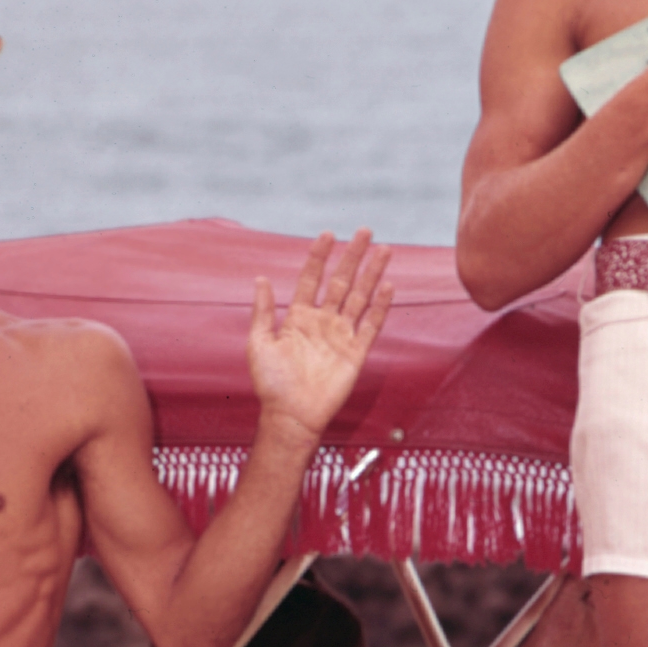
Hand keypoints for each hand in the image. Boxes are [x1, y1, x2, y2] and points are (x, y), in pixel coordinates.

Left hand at [247, 231, 395, 439]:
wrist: (290, 415)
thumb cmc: (271, 383)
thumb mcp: (259, 343)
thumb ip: (263, 311)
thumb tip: (260, 279)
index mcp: (299, 317)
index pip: (312, 278)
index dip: (320, 256)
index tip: (328, 234)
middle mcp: (322, 322)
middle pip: (342, 281)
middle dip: (353, 256)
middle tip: (366, 231)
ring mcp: (341, 336)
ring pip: (360, 297)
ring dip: (372, 274)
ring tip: (384, 250)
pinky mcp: (355, 353)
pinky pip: (371, 325)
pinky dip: (380, 306)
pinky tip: (388, 286)